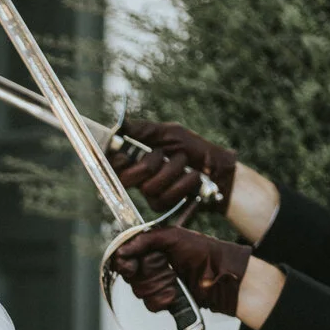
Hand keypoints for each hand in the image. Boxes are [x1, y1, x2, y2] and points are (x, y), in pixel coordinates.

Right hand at [108, 225, 251, 320]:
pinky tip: (175, 294)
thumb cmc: (202, 251)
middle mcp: (151, 264)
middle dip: (149, 274)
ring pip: (140, 291)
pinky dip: (163, 300)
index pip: (124, 256)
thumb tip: (122, 250)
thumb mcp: (173, 237)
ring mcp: (157, 283)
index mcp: (151, 247)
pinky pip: (150, 304)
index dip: (125, 263)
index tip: (132, 267)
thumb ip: (145, 240)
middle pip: (130, 276)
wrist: (220, 276)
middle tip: (167, 268)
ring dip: (159, 287)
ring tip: (175, 280)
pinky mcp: (164, 299)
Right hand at [116, 118, 235, 208]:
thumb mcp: (170, 133)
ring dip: (172, 171)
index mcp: (136, 157)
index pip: (112, 162)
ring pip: (148, 188)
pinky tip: (193, 177)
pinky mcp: (162, 205)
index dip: (116, 161)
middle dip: (148, 165)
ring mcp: (149, 192)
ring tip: (185, 164)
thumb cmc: (193, 148)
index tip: (125, 155)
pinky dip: (183, 183)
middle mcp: (138, 176)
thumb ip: (144, 130)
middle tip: (162, 155)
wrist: (218, 169)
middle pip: (125, 178)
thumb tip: (120, 124)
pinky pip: (165, 198)